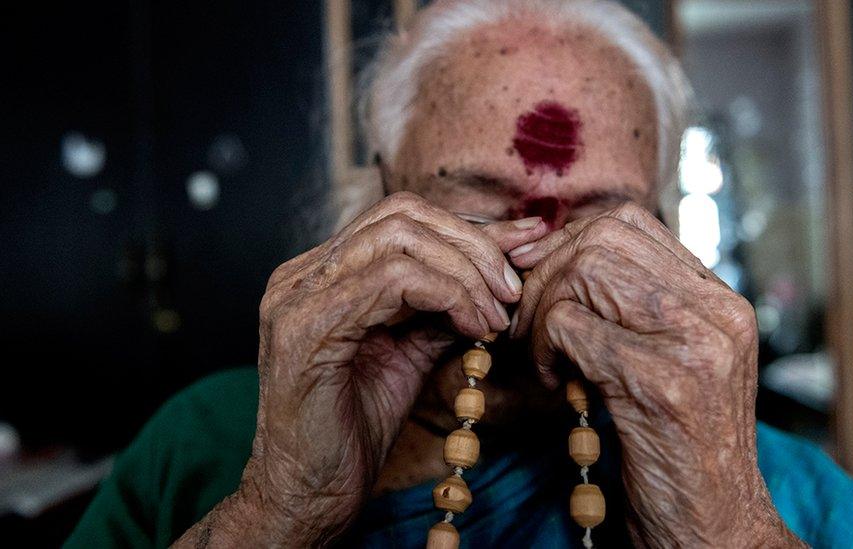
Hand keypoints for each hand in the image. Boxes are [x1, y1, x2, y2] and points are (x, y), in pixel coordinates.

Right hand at [174, 191, 545, 546]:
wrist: (312, 492)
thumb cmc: (356, 427)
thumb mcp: (412, 351)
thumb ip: (444, 305)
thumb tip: (499, 271)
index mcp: (323, 273)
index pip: (402, 217)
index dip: (469, 229)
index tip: (525, 246)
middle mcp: (302, 273)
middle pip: (402, 214)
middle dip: (473, 245)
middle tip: (512, 290)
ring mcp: (297, 295)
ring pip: (400, 239)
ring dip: (466, 272)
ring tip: (495, 316)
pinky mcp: (305, 326)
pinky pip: (393, 281)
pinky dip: (448, 295)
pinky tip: (473, 327)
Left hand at [509, 203, 802, 546]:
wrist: (714, 529)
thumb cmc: (680, 449)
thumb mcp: (674, 363)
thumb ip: (640, 310)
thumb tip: (562, 259)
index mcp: (722, 301)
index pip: (630, 222)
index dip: (567, 240)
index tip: (533, 274)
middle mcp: (718, 312)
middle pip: (600, 238)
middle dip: (543, 273)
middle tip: (524, 320)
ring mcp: (695, 345)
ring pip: (583, 273)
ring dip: (540, 311)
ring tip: (541, 355)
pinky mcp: (662, 384)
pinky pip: (571, 326)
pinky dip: (543, 349)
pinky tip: (554, 383)